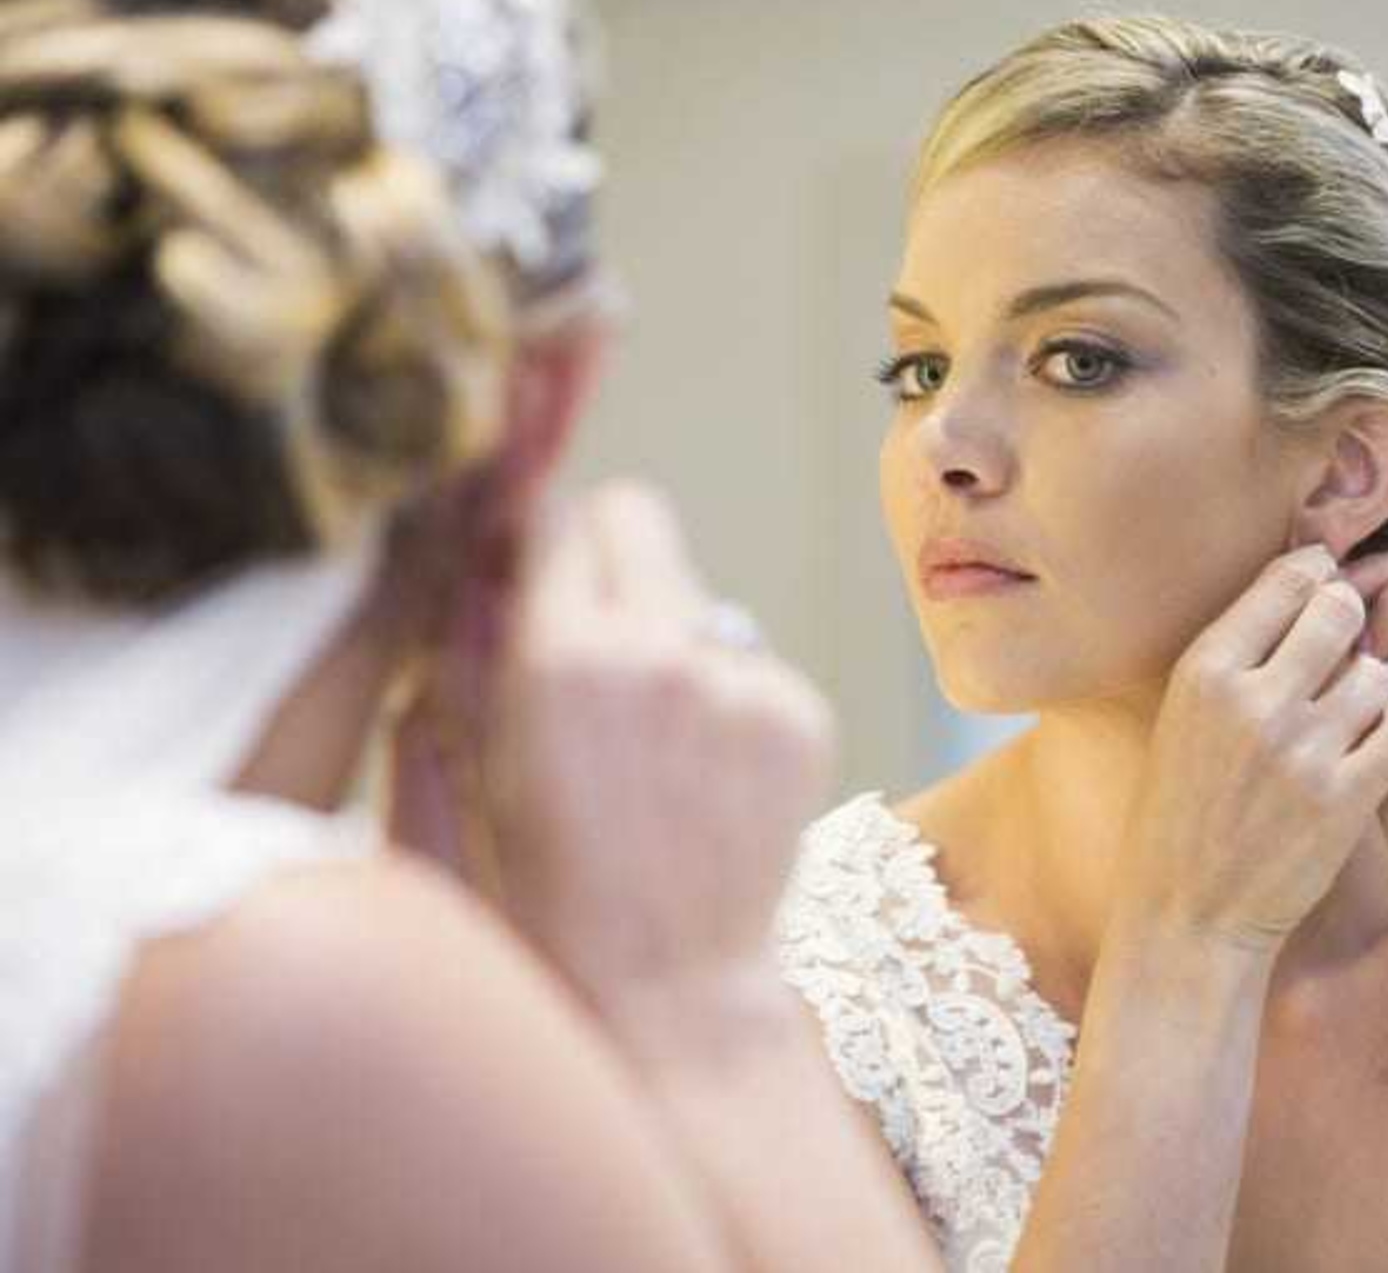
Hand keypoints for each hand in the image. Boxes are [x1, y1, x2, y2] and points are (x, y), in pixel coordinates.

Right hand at [394, 481, 834, 1026]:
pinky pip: (749, 662)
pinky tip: (693, 779)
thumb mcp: (466, 784)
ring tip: (639, 745)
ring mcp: (746, 682)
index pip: (554, 518)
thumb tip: (467, 574)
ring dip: (664, 639)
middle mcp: (664, 652)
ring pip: (695, 598)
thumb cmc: (543, 909)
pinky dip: (722, 700)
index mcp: (562, 661)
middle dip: (601, 561)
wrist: (669, 999)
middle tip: (581, 637)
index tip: (523, 565)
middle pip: (635, 518)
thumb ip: (456, 662)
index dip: (532, 541)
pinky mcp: (801, 715)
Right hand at [1112, 544, 1387, 953]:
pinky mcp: (1343, 800)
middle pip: (1341, 610)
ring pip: (1378, 672)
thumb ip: (1241, 652)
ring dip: (1374, 690)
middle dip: (1353, 627)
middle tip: (1346, 657)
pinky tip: (1373, 753)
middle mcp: (1250, 702)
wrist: (1187, 913)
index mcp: (1204, 671)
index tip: (1324, 600)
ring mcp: (1299, 751)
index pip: (1289, 579)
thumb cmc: (1185, 807)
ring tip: (1349, 720)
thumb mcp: (1186, 715)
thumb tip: (1309, 578)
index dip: (1320, 581)